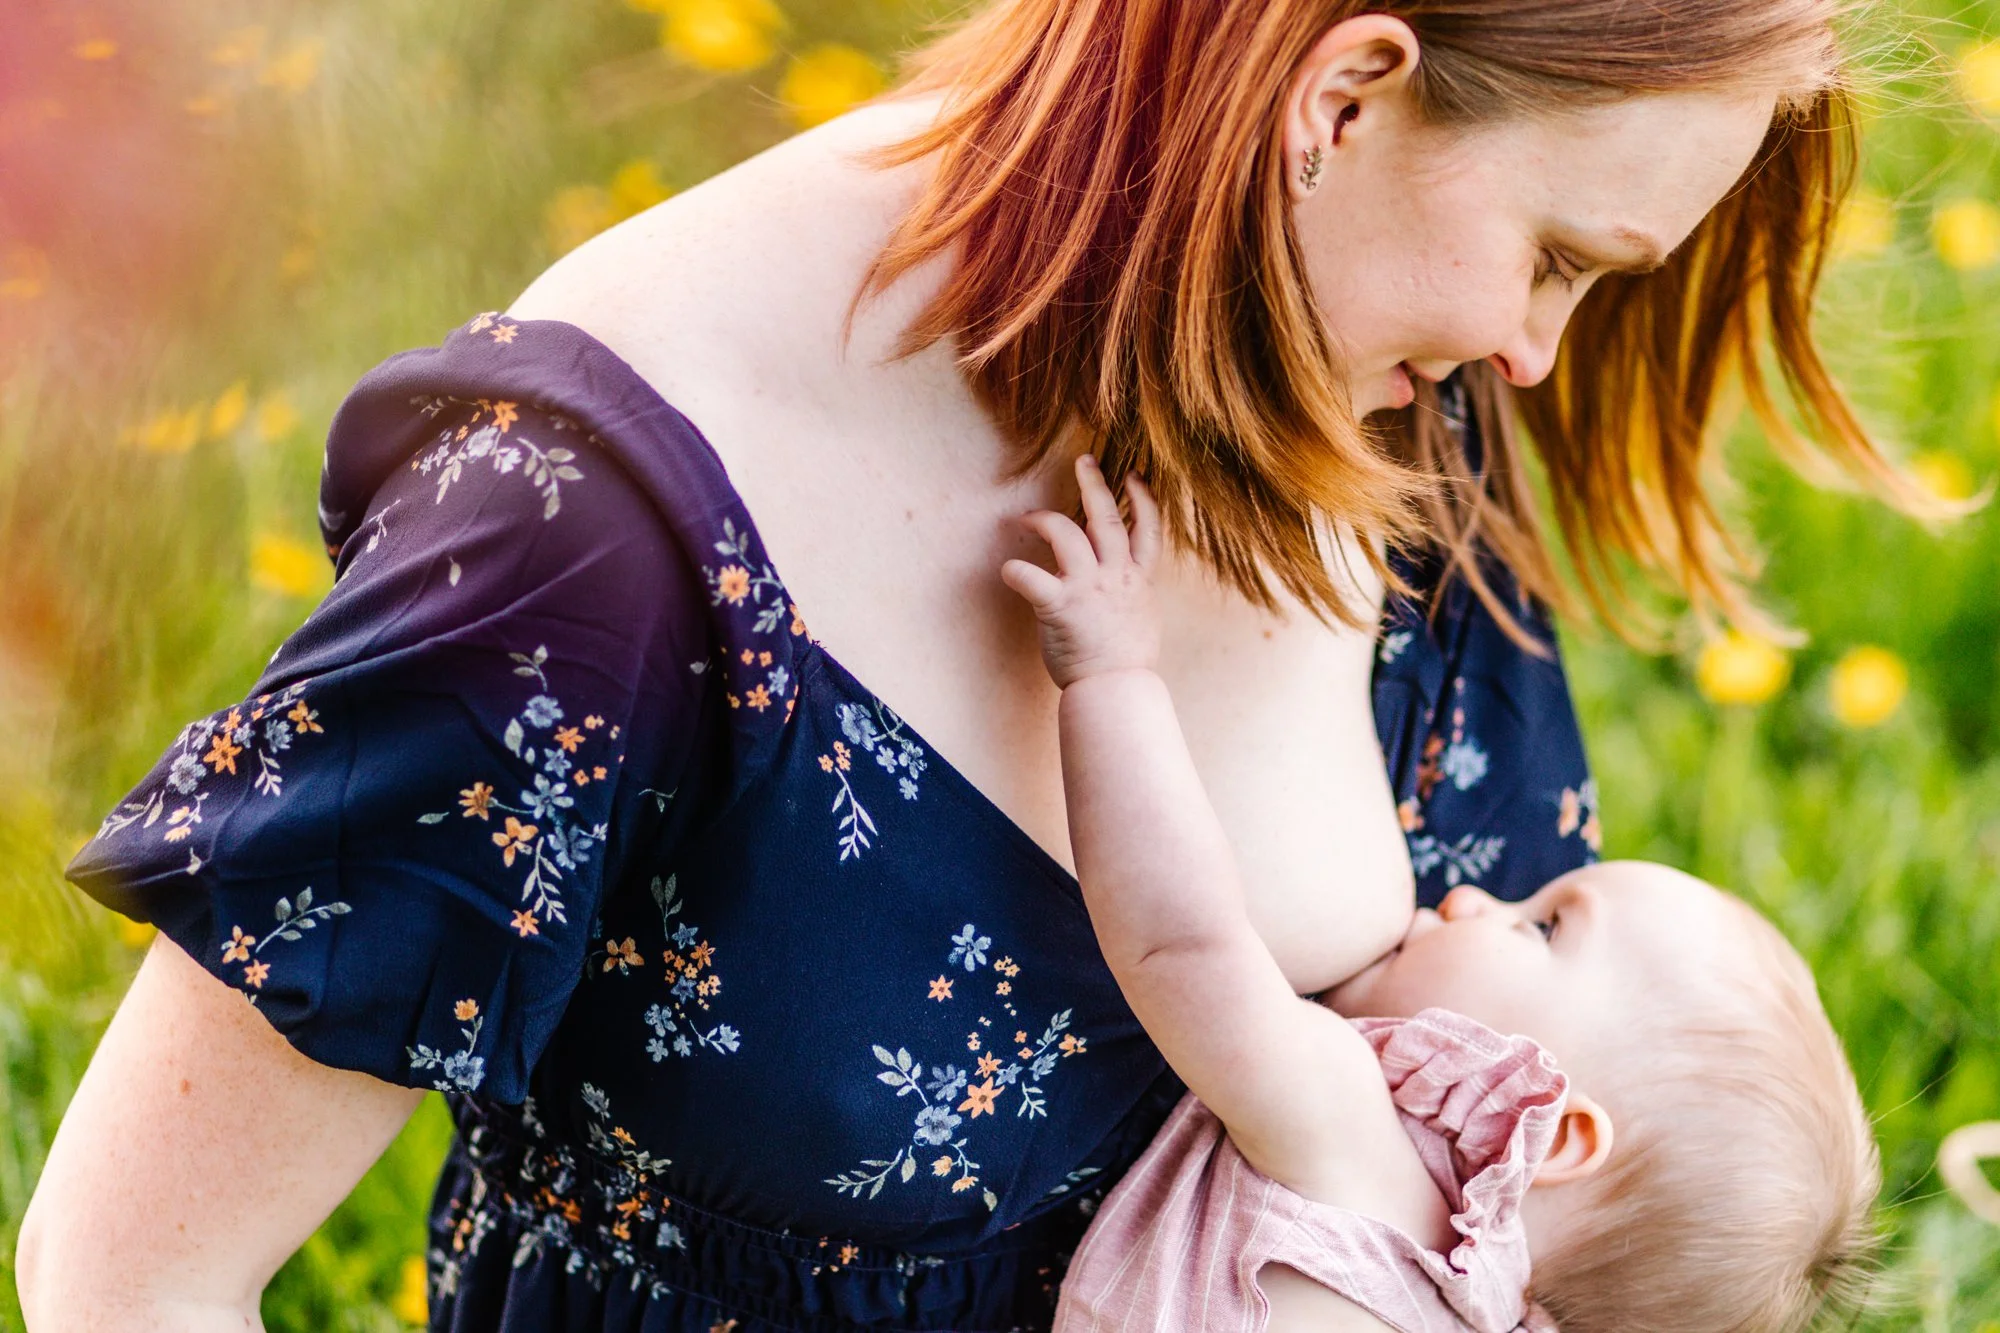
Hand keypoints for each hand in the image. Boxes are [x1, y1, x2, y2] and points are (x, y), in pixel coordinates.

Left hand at [1001, 454, 1162, 688]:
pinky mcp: (1060, 606)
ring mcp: (1088, 588)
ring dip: (1044, 518)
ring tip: (1026, 517)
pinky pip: (1030, 577)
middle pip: (1106, 518)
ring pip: (1067, 534)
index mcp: (1138, 580)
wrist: (1116, 689)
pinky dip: (1015, 569)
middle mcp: (1116, 577)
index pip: (1148, 529)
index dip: (1142, 498)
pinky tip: (1007, 569)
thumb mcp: (1141, 618)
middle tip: (1083, 460)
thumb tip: (1120, 582)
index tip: (1134, 475)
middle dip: (1095, 484)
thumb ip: (1130, 592)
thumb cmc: (1125, 662)